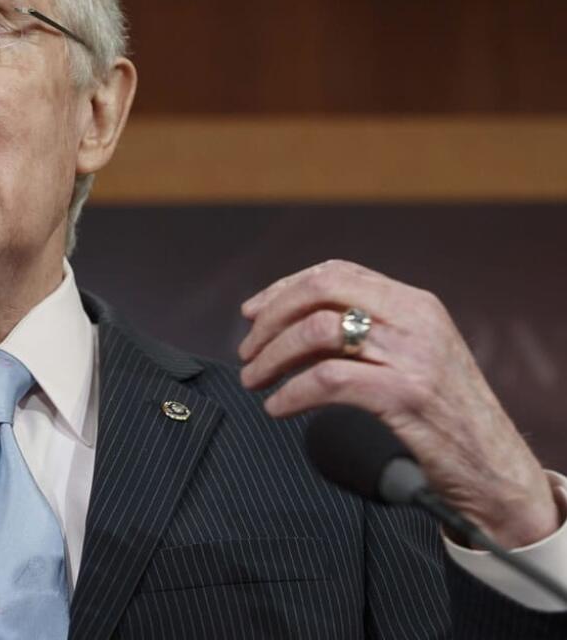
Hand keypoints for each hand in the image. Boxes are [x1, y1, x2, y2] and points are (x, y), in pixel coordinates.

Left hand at [238, 259, 559, 549]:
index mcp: (415, 303)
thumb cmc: (443, 416)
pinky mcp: (405, 396)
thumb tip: (286, 327)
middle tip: (247, 350)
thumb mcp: (410, 357)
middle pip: (319, 292)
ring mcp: (412, 356)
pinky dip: (291, 393)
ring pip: (317, 333)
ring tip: (254, 381)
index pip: (335, 272)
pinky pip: (327, 381)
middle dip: (271, 318)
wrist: (495, 469)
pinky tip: (277, 407)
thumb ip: (361, 334)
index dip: (283, 289)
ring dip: (272, 356)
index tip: (252, 313)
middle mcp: (415, 320)